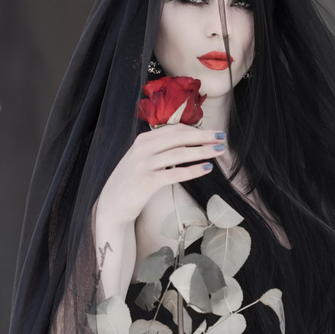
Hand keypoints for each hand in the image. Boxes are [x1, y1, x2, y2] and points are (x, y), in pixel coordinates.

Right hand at [94, 124, 226, 226]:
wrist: (112, 204)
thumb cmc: (131, 181)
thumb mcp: (141, 158)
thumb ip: (158, 148)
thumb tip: (186, 142)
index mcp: (143, 140)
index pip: (175, 129)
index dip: (197, 130)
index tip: (213, 132)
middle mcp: (143, 148)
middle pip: (180, 137)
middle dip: (204, 136)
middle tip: (222, 137)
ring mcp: (144, 164)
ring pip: (180, 154)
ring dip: (203, 151)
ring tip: (219, 151)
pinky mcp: (148, 182)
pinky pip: (175, 173)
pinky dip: (193, 170)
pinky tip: (206, 168)